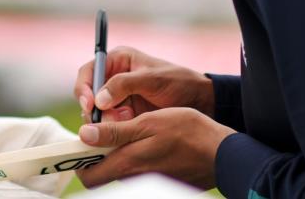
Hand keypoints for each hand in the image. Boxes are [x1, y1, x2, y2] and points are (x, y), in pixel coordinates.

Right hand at [74, 46, 214, 123]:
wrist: (201, 103)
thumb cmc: (179, 82)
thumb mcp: (152, 79)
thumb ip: (124, 85)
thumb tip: (99, 99)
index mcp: (118, 61)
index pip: (89, 71)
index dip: (83, 88)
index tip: (89, 104)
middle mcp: (114, 78)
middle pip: (88, 94)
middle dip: (94, 109)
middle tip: (102, 121)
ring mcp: (119, 98)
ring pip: (98, 112)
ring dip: (105, 121)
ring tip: (124, 123)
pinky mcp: (125, 115)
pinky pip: (110, 124)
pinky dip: (114, 129)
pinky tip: (127, 129)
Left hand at [76, 107, 235, 188]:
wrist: (224, 153)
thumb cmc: (188, 133)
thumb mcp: (149, 123)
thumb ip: (115, 132)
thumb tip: (84, 135)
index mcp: (128, 163)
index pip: (90, 177)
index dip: (80, 161)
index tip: (82, 142)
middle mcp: (136, 178)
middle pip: (103, 176)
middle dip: (97, 158)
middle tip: (102, 135)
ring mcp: (150, 182)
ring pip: (121, 173)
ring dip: (117, 156)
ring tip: (127, 132)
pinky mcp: (162, 181)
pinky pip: (139, 173)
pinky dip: (136, 159)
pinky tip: (147, 142)